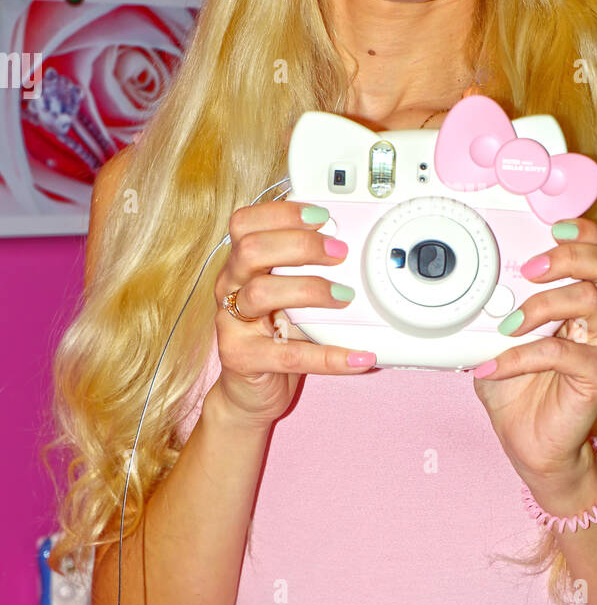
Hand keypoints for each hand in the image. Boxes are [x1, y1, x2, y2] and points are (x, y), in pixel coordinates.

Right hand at [212, 200, 376, 426]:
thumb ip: (305, 270)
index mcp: (240, 264)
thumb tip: (350, 242)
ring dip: (311, 289)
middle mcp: (230, 287)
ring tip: (346, 296)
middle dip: (300, 244)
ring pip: (261, 293)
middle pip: (251, 250)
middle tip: (340, 252)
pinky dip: (329, 357)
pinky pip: (288, 355)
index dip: (281, 213)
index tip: (322, 216)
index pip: (245, 223)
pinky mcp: (242, 359)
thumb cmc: (274, 335)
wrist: (251, 391)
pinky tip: (359, 359)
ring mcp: (231, 324)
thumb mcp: (288, 295)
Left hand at [471, 217, 596, 501]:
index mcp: (584, 298)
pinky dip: (522, 355)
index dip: (584, 231)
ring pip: (590, 301)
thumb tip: (465, 282)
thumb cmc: (519, 386)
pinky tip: (495, 365)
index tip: (551, 225)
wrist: (530, 442)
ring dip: (541, 303)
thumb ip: (492, 307)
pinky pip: (564, 353)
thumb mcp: (498, 336)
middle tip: (530, 267)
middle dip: (570, 254)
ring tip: (509, 323)